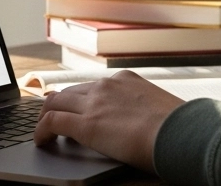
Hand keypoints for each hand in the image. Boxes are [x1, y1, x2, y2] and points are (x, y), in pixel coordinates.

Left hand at [34, 71, 185, 172]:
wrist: (179, 132)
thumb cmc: (178, 126)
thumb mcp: (159, 108)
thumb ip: (145, 110)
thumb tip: (149, 123)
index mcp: (125, 79)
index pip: (93, 86)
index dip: (81, 98)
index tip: (77, 107)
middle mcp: (106, 85)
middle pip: (70, 91)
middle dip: (59, 104)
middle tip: (52, 118)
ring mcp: (94, 103)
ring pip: (55, 102)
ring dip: (46, 115)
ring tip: (43, 129)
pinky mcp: (85, 124)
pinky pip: (52, 122)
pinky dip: (41, 130)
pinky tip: (41, 141)